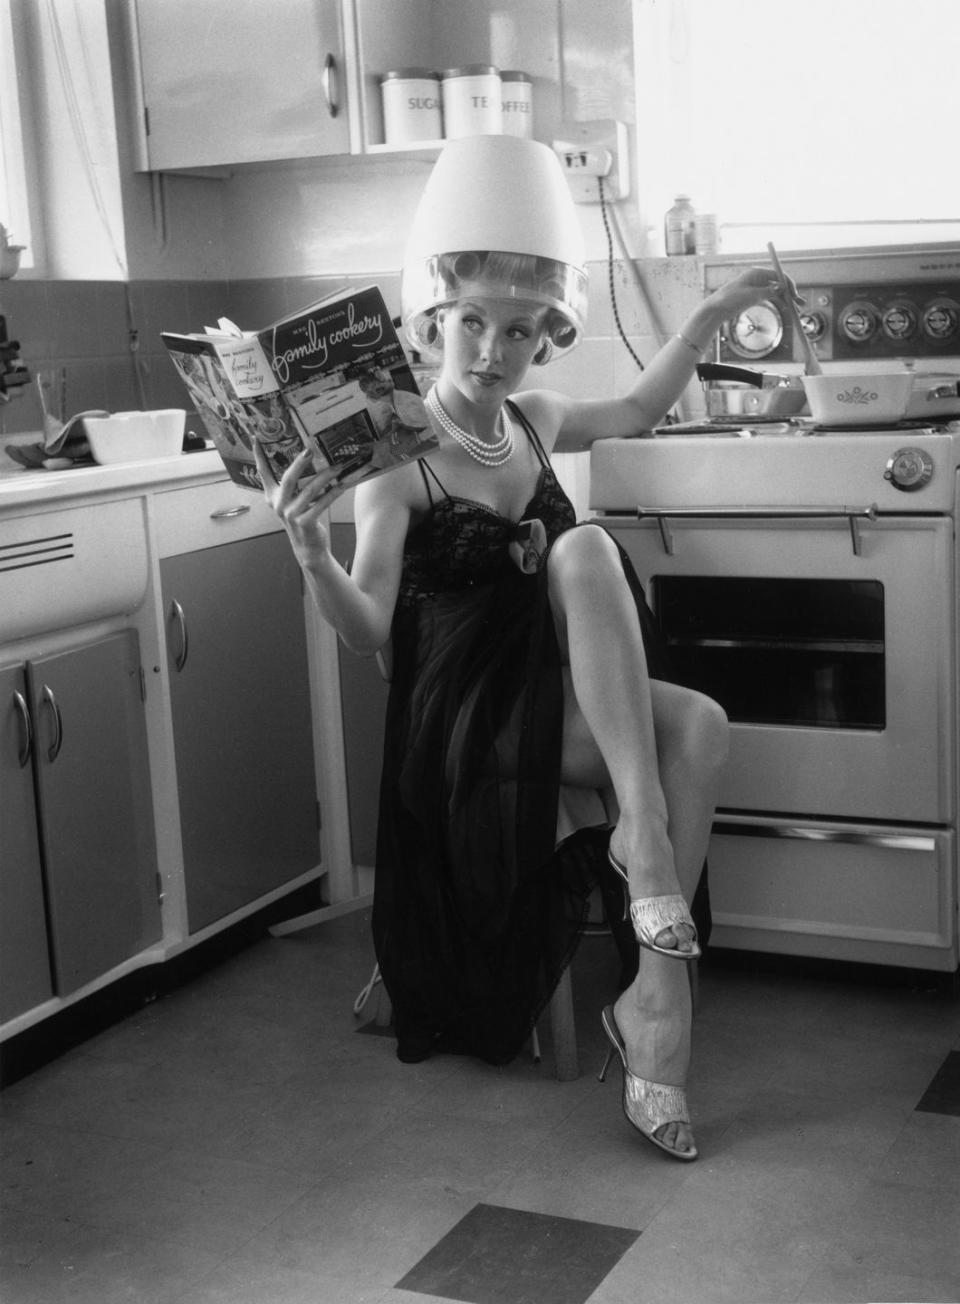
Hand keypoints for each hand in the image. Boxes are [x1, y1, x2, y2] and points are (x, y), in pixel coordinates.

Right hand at [253, 442, 343, 566]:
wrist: (307, 548)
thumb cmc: (302, 519)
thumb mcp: (292, 502)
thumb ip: (293, 485)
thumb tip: (308, 459)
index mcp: (272, 497)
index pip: (263, 473)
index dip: (258, 456)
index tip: (255, 439)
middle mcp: (279, 505)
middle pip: (289, 479)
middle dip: (300, 463)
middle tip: (311, 450)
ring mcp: (291, 515)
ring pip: (310, 490)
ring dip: (326, 477)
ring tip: (338, 467)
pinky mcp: (304, 523)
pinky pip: (321, 504)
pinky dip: (333, 493)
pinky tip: (342, 485)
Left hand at [706, 265, 802, 318]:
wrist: (716, 309)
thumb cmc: (730, 299)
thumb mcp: (751, 296)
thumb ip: (768, 291)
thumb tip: (782, 288)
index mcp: (757, 273)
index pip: (779, 276)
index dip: (789, 286)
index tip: (795, 297)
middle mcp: (758, 278)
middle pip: (780, 283)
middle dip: (791, 293)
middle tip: (801, 304)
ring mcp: (757, 286)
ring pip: (777, 291)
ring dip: (788, 299)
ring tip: (797, 309)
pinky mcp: (755, 295)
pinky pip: (771, 297)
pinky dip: (780, 302)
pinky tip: (788, 308)